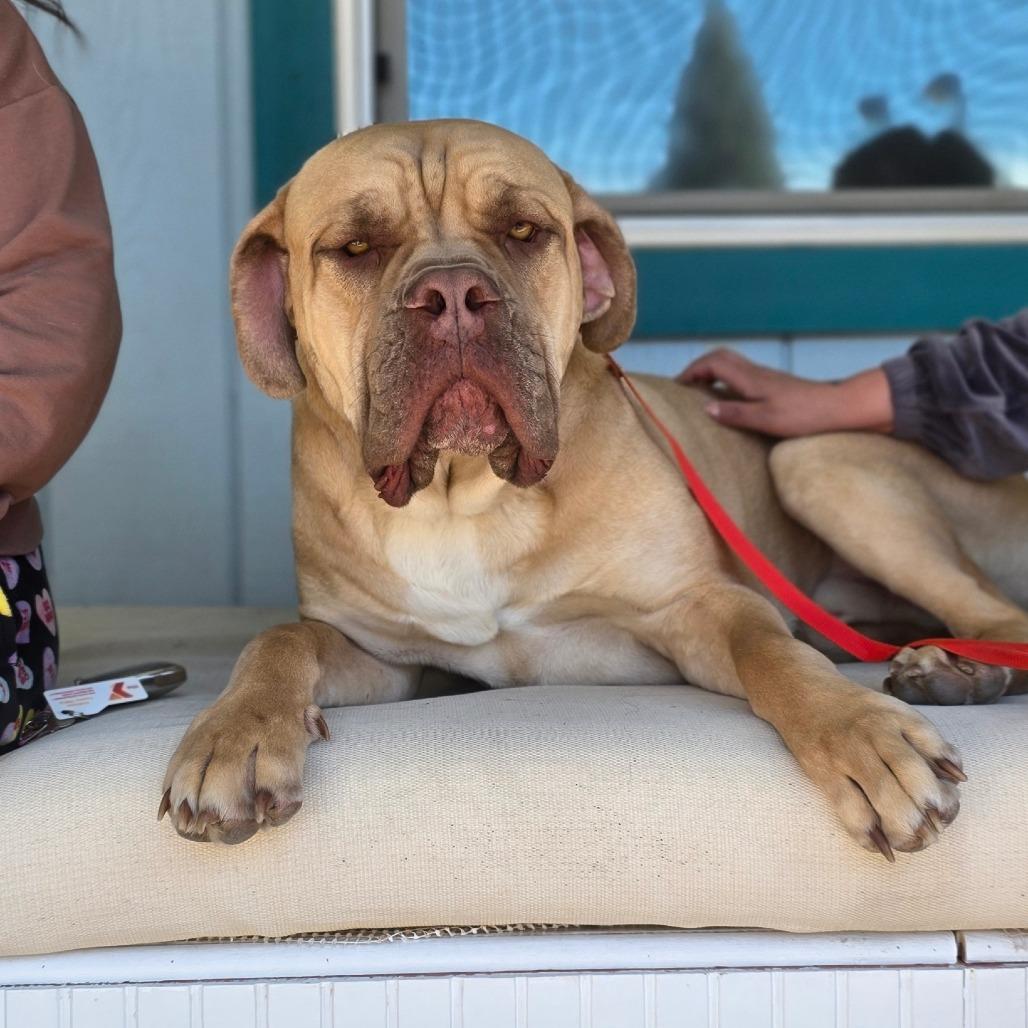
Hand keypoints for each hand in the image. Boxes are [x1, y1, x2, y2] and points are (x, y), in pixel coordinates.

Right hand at [677, 348, 893, 436]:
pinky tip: (727, 397)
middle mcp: (756, 372)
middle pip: (720, 357)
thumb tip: (706, 409)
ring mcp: (765, 376)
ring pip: (731, 363)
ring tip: (699, 391)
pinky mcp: (773, 384)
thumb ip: (736, 413)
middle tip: (684, 385)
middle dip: (698, 367)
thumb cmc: (804, 415)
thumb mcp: (766, 419)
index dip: (692, 371)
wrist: (838, 408)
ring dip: (711, 372)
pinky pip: (740, 373)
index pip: (713, 363)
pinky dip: (724, 379)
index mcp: (750, 378)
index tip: (677, 386)